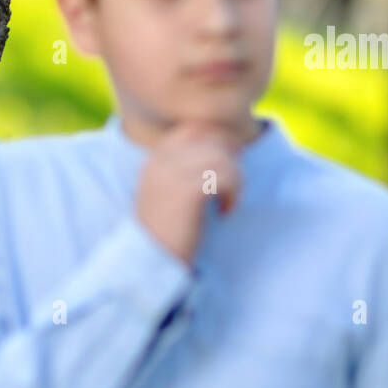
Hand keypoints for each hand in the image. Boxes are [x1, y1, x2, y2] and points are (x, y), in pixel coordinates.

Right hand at [135, 119, 241, 266]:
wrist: (152, 260)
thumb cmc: (171, 229)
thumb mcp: (175, 190)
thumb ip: (192, 165)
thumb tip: (234, 143)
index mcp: (157, 157)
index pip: (195, 128)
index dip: (219, 141)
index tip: (227, 168)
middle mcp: (161, 160)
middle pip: (212, 137)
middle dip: (231, 159)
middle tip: (230, 187)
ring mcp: (172, 173)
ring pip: (222, 157)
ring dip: (235, 180)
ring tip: (227, 201)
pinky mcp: (186, 190)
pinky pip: (224, 176)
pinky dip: (233, 194)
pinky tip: (224, 211)